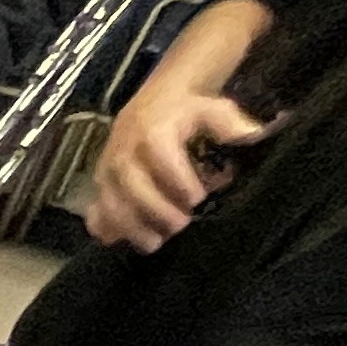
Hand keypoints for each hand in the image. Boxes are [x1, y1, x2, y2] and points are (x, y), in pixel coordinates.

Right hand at [87, 84, 266, 252]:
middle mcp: (123, 151)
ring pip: (109, 201)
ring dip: (129, 226)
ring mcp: (107, 170)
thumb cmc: (185, 111)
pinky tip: (121, 239)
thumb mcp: (211, 107)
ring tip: (154, 243)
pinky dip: (104, 227)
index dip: (177, 179)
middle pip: (131, 184)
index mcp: (152, 131)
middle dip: (154, 209)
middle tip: (180, 225)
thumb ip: (229, 122)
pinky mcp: (99, 185)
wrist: (152, 102)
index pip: (161, 156)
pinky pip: (94, 210)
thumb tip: (252, 136)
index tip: (198, 198)